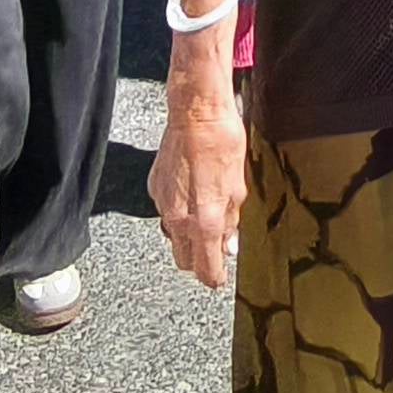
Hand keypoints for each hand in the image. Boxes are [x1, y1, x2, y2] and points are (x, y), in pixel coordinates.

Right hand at [153, 83, 248, 289]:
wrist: (195, 114)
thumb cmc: (223, 144)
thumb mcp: (238, 186)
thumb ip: (232, 220)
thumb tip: (229, 244)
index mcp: (204, 221)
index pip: (205, 269)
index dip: (214, 277)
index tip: (219, 278)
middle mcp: (179, 218)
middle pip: (184, 260)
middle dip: (199, 260)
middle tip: (215, 247)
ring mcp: (163, 204)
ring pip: (173, 236)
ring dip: (188, 236)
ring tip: (205, 215)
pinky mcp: (154, 188)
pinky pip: (165, 212)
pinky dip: (178, 212)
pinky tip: (192, 194)